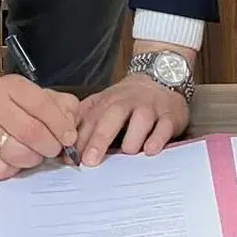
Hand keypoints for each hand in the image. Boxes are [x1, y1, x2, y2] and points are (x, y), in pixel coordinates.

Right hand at [0, 72, 80, 181]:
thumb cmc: (8, 106)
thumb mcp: (34, 95)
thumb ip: (60, 105)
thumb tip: (72, 126)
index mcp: (11, 86)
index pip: (42, 105)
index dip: (60, 124)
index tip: (69, 138)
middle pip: (31, 131)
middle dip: (49, 145)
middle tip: (53, 150)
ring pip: (17, 153)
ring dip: (33, 159)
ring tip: (35, 155)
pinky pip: (1, 170)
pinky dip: (14, 170)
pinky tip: (14, 161)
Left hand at [74, 74, 188, 165]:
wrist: (161, 76)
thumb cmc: (128, 100)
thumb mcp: (105, 105)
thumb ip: (86, 125)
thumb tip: (66, 153)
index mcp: (108, 100)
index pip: (91, 118)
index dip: (80, 138)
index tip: (71, 158)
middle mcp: (128, 102)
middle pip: (113, 116)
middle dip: (100, 138)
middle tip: (90, 160)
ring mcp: (150, 107)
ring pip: (141, 118)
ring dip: (133, 136)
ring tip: (127, 153)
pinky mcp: (170, 115)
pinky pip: (165, 125)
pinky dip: (158, 138)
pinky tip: (151, 150)